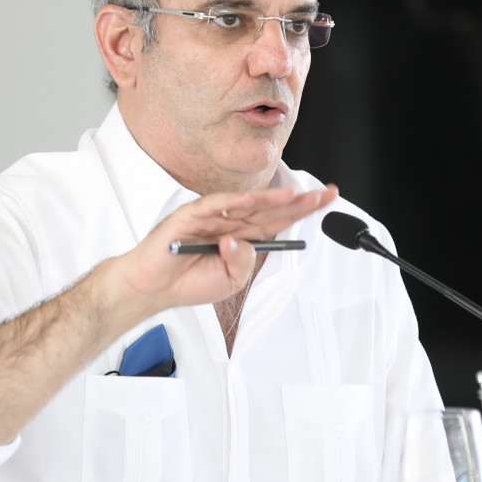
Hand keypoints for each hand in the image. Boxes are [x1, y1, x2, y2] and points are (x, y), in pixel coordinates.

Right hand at [110, 185, 338, 313]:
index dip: (303, 209)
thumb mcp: (230, 281)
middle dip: (298, 200)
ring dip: (270, 199)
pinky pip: (214, 206)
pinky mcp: (190, 216)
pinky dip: (231, 202)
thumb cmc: (189, 283)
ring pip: (247, 204)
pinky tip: (250, 199)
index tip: (326, 199)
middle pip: (271, 208)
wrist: (155, 288)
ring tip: (293, 195)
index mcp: (244, 237)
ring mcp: (213, 217)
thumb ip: (242, 262)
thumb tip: (242, 242)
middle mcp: (232, 222)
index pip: (279, 219)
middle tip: (323, 193)